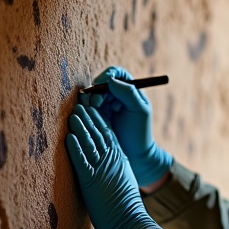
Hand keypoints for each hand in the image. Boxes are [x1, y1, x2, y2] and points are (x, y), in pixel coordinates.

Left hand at [66, 105, 176, 228]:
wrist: (130, 223)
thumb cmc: (125, 208)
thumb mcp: (123, 182)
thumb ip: (116, 170)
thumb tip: (108, 167)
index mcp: (119, 159)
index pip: (108, 133)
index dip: (98, 119)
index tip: (91, 108)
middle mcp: (111, 160)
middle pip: (99, 133)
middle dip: (89, 117)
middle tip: (80, 102)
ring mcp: (102, 169)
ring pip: (90, 142)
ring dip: (80, 127)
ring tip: (72, 114)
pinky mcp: (92, 181)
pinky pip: (82, 161)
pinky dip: (75, 148)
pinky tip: (68, 137)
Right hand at [78, 66, 172, 186]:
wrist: (135, 154)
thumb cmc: (140, 131)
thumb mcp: (139, 110)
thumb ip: (128, 93)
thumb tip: (111, 80)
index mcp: (130, 89)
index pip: (116, 74)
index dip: (107, 75)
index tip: (101, 83)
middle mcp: (117, 95)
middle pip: (101, 84)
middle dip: (97, 91)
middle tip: (97, 103)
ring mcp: (106, 105)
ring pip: (93, 95)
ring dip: (91, 100)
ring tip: (95, 110)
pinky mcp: (97, 116)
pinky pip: (88, 108)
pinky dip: (87, 110)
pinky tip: (91, 117)